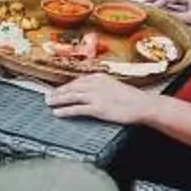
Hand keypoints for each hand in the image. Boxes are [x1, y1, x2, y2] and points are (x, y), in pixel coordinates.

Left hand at [43, 75, 162, 127]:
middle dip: (58, 92)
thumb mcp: (114, 86)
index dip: (65, 86)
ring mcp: (96, 95)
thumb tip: (90, 92)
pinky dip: (65, 110)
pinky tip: (57, 112)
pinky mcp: (98, 108)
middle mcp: (95, 84)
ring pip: (71, 96)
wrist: (143, 105)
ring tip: (49, 103)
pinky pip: (77, 109)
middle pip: (71, 87)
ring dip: (58, 100)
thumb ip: (101, 87)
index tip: (57, 89)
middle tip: (47, 96)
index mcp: (99, 77)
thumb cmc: (131, 98)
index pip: (77, 81)